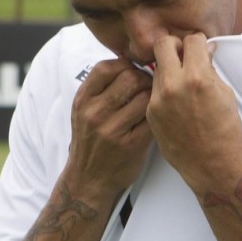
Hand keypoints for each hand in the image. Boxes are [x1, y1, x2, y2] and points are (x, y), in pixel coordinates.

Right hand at [67, 58, 152, 199]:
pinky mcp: (130, 146)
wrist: (88, 179)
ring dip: (155, 95)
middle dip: (146, 78)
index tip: (135, 70)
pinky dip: (159, 115)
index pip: (106, 67)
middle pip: (130, 78)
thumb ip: (102, 88)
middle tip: (152, 85)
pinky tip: (158, 117)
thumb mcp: (84, 111)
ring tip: (156, 100)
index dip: (126, 65)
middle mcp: (94, 113)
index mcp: (82, 100)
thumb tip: (130, 61)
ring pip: (144, 98)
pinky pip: (152, 120)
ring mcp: (111, 130)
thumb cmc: (91, 141)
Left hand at [147, 34, 241, 190]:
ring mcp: (158, 99)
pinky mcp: (150, 112)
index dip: (198, 41)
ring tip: (181, 82)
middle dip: (175, 45)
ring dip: (168, 68)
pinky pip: (153, 90)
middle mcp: (173, 85)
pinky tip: (175, 101)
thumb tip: (204, 52)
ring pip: (156, 67)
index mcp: (197, 77)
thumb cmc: (225, 132)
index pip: (191, 39)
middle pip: (163, 44)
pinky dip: (163, 89)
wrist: (212, 165)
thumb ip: (210, 69)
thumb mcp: (225, 94)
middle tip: (183, 55)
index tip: (199, 47)